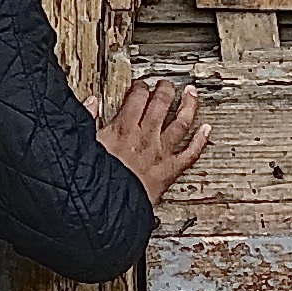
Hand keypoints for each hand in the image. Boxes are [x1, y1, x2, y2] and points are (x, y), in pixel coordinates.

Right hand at [98, 75, 210, 207]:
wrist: (106, 206)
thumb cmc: (93, 180)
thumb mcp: (84, 144)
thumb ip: (87, 119)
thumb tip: (90, 103)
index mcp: (123, 128)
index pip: (137, 97)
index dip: (140, 87)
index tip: (140, 85)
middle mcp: (145, 136)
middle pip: (161, 103)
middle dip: (165, 90)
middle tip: (167, 84)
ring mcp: (160, 152)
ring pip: (180, 122)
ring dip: (188, 106)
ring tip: (192, 94)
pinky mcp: (170, 170)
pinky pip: (190, 153)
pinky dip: (201, 140)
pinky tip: (207, 130)